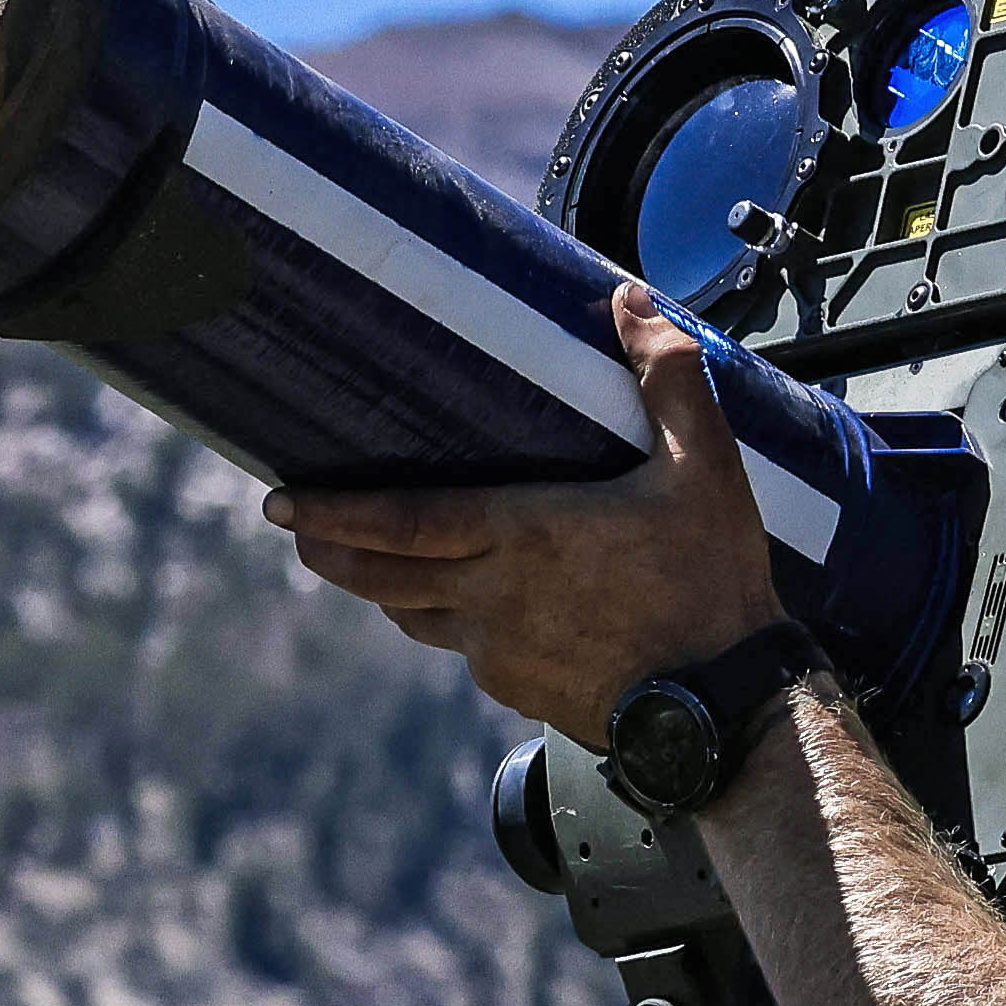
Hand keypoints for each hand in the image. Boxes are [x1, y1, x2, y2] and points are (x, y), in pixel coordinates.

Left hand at [270, 282, 788, 750]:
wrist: (725, 707)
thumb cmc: (712, 583)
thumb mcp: (706, 466)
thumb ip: (666, 376)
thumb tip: (628, 297)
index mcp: (522, 536)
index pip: (399, 521)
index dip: (332, 512)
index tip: (280, 502)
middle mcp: (493, 599)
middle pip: (381, 575)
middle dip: (330, 550)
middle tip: (295, 531)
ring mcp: (500, 655)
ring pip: (416, 617)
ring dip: (383, 588)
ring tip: (367, 563)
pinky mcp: (521, 695)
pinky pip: (467, 654)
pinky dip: (450, 626)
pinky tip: (466, 611)